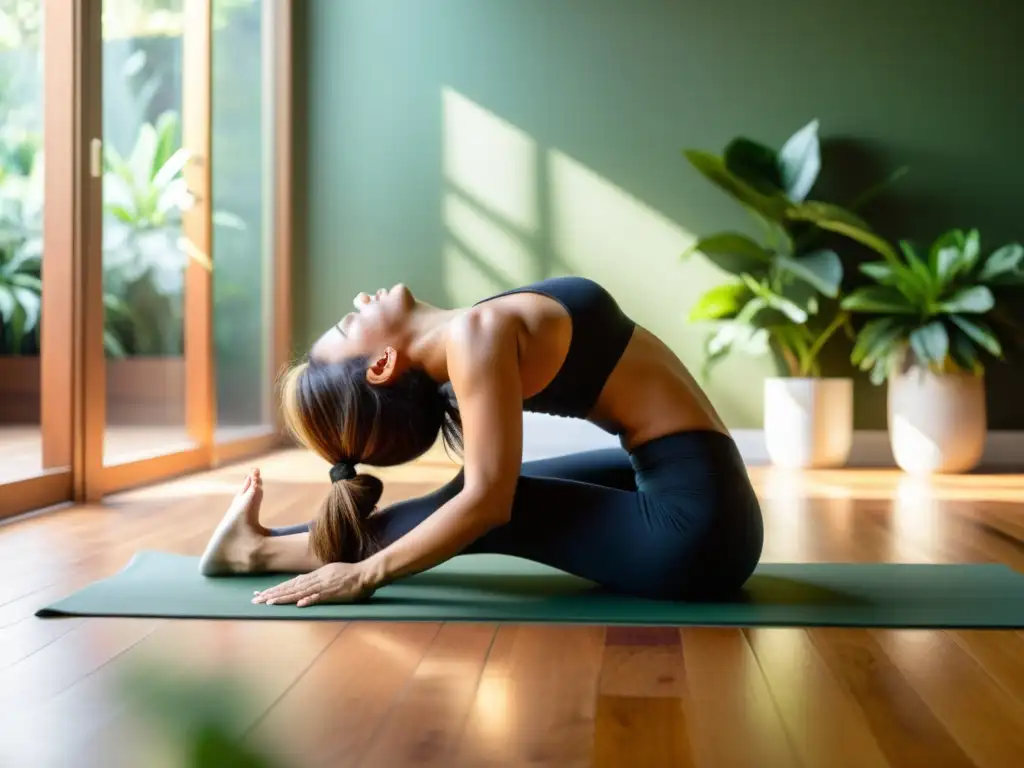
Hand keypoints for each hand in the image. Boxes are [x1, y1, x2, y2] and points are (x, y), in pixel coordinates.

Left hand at [251, 562, 374, 606]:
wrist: (367, 573)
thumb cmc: (351, 574)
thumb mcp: (330, 573)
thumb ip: (316, 578)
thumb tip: (301, 582)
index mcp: (315, 575)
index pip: (291, 582)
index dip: (275, 589)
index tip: (261, 594)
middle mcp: (316, 579)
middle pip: (291, 587)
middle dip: (272, 594)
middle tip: (255, 600)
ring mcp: (324, 585)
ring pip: (300, 592)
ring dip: (284, 598)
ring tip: (269, 603)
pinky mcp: (334, 592)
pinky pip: (320, 596)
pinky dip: (309, 600)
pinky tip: (298, 605)